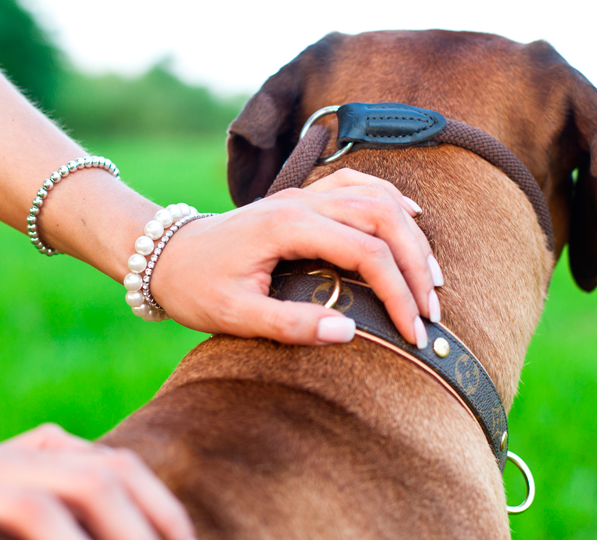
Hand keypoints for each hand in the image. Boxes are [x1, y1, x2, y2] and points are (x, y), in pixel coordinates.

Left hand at [150, 168, 441, 346]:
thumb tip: (349, 332)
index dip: (398, 292)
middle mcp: (301, 201)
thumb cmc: (196, 286)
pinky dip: (390, 200)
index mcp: (287, 226)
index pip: (366, 252)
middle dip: (416, 264)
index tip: (413, 332)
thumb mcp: (234, 316)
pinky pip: (358, 185)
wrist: (165, 255)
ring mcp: (302, 194)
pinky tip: (411, 217)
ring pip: (377, 197)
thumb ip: (290, 325)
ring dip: (411, 234)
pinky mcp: (302, 198)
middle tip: (431, 310)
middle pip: (383, 218)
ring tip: (431, 278)